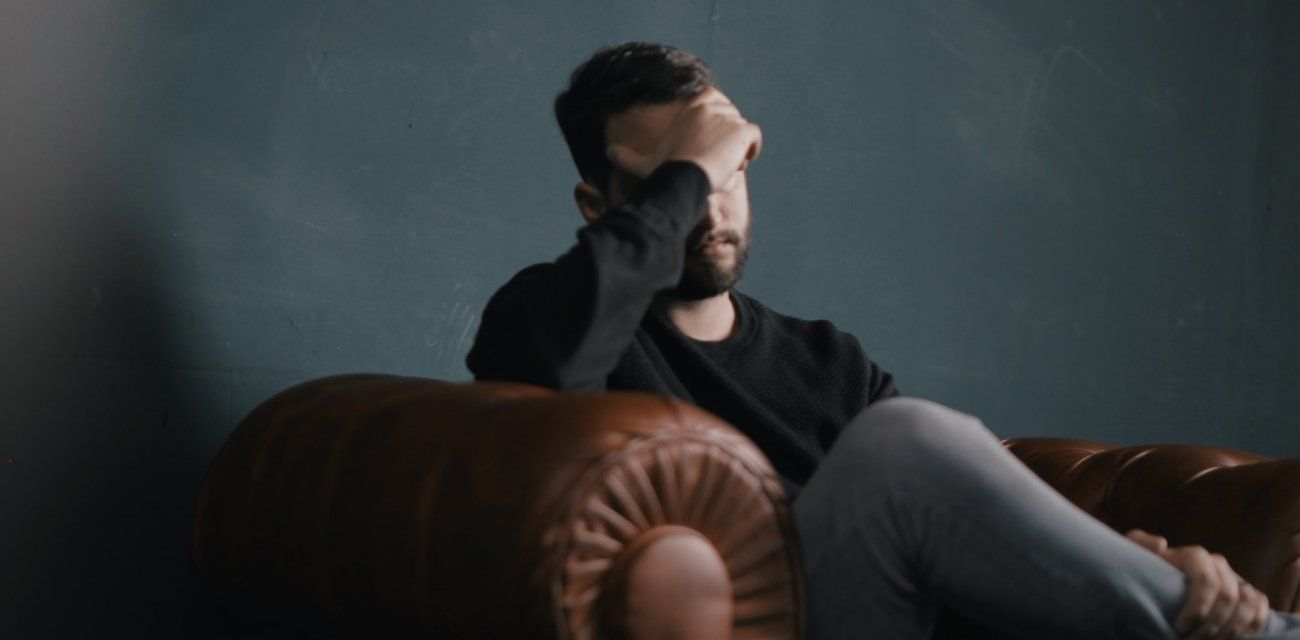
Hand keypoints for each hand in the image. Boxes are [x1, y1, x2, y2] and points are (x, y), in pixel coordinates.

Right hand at [605, 87, 761, 192]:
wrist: (682, 178)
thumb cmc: (663, 171)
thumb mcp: (642, 163)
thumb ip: (625, 156)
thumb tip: (607, 152)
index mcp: (692, 105)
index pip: (714, 103)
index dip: (714, 125)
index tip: (707, 145)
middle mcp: (711, 105)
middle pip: (730, 119)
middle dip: (726, 138)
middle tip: (712, 161)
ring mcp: (728, 116)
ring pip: (741, 131)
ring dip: (736, 149)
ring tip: (721, 167)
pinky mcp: (742, 130)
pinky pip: (754, 138)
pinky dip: (751, 151)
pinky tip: (736, 165)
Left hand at [1126, 529, 1269, 638]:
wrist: (1155, 583)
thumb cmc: (1144, 571)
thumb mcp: (1134, 555)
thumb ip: (1139, 544)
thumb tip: (1161, 544)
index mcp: (1194, 557)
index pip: (1207, 580)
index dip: (1198, 606)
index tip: (1180, 626)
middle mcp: (1218, 565)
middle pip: (1228, 596)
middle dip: (1212, 624)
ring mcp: (1234, 579)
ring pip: (1248, 602)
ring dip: (1233, 628)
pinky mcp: (1245, 593)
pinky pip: (1261, 607)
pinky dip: (1253, 625)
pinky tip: (1235, 637)